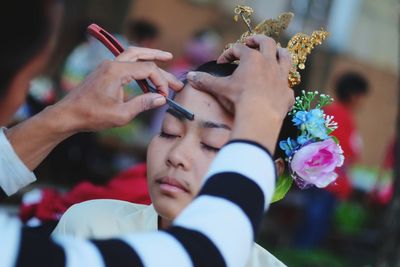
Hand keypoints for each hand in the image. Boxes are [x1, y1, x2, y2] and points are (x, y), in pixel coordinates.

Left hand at [6, 47, 182, 170]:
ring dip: (149, 57)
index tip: (166, 95)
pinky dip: (138, 67)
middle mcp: (112, 64)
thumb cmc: (91, 115)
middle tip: (174, 66)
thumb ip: (143, 103)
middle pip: (141, 54)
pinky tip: (146, 75)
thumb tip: (161, 98)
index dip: (160, 81)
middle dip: (159, 60)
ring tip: (165, 58)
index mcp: (116, 71)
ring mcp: (107, 66)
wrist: (68, 115)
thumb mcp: (121, 114)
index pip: (147, 69)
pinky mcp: (105, 72)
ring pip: (133, 55)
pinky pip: (125, 64)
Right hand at [186, 35, 293, 151]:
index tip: (221, 63)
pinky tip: (278, 88)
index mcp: (251, 58)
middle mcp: (269, 63)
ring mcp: (281, 77)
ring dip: (279, 53)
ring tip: (274, 53)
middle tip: (250, 42)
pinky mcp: (288, 92)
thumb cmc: (239, 99)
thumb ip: (205, 81)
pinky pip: (288, 85)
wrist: (259, 116)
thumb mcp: (220, 88)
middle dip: (257, 40)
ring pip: (285, 57)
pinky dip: (283, 85)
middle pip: (266, 42)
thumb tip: (189, 76)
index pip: (238, 48)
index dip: (228, 54)